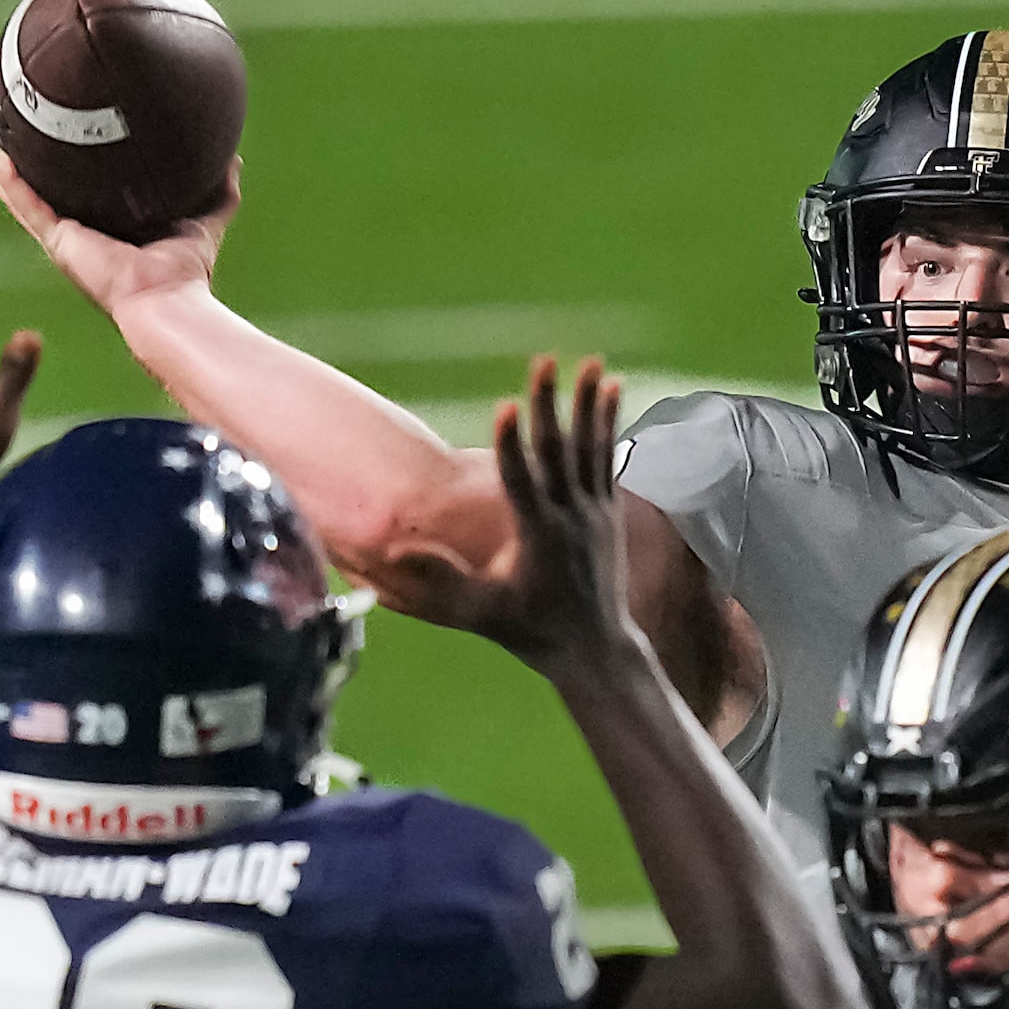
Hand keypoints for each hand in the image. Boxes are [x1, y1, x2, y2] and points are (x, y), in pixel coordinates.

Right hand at [0, 146, 236, 315]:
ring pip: (31, 199)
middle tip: (28, 130)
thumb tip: (232, 160)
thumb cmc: (186, 273)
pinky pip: (25, 206)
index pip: (94, 196)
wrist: (166, 300)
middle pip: (56, 195)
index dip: (81, 171)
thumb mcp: (205, 220)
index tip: (71, 138)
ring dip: (13, 171)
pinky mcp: (58, 241)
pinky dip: (8, 182)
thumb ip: (219, 193)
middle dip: (40, 167)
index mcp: (116, 232)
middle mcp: (87, 237)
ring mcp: (68, 239)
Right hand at [405, 356, 635, 672]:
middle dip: (550, 404)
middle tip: (545, 363)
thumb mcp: (480, 611)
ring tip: (593, 361)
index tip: (506, 405)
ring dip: (590, 402)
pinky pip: (608, 456)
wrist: (593, 648)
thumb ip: (440, 580)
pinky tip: (612, 387)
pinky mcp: (608, 510)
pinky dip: (608, 422)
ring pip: (591, 446)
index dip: (511, 443)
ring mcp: (594, 511)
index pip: (522, 482)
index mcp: (538, 536)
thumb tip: (395, 551)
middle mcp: (571, 517)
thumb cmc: (529, 630)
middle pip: (558, 451)